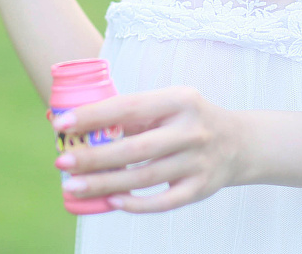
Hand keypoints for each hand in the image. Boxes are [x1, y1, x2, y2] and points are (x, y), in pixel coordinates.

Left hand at [52, 86, 245, 212]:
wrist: (240, 143)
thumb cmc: (189, 120)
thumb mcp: (169, 105)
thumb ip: (134, 115)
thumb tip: (83, 127)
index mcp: (179, 99)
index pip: (129, 107)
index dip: (93, 116)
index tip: (62, 124)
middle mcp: (190, 130)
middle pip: (134, 148)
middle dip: (94, 157)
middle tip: (62, 161)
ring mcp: (198, 161)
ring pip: (144, 178)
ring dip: (105, 184)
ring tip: (73, 186)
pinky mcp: (201, 188)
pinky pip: (164, 201)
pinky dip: (137, 203)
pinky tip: (111, 201)